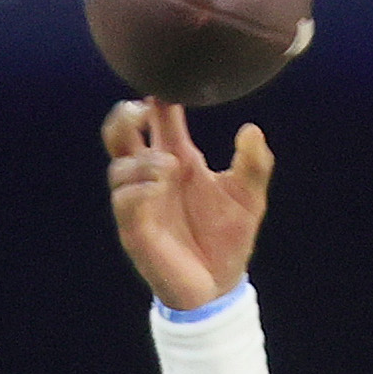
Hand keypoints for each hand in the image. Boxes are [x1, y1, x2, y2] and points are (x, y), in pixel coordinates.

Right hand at [103, 98, 273, 309]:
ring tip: (171, 167)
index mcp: (176, 160)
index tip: (166, 84)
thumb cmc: (229, 240)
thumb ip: (254, 164)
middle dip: (124, 117)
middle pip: (119, 135)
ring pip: (119, 167)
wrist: (219, 288)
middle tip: (144, 110)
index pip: (157, 120)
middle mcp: (153, 177)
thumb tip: (252, 130)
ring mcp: (141, 204)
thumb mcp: (250, 198)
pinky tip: (161, 185)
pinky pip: (124, 201)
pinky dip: (139, 188)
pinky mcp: (136, 230)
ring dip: (142, 161)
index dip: (157, 99)